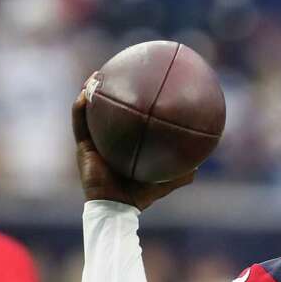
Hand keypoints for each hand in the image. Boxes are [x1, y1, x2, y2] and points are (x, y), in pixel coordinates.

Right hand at [72, 78, 194, 210]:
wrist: (115, 208)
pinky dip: (80, 107)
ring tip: (96, 76)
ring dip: (90, 92)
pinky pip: (79, 122)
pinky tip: (86, 92)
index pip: (124, 122)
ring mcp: (92, 143)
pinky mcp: (82, 147)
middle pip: (105, 112)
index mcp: (122, 146)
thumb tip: (201, 162)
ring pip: (88, 112)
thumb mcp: (165, 179)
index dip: (127, 104)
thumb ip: (181, 171)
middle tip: (115, 73)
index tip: (135, 85)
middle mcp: (106, 141)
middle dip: (108, 92)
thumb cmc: (139, 196)